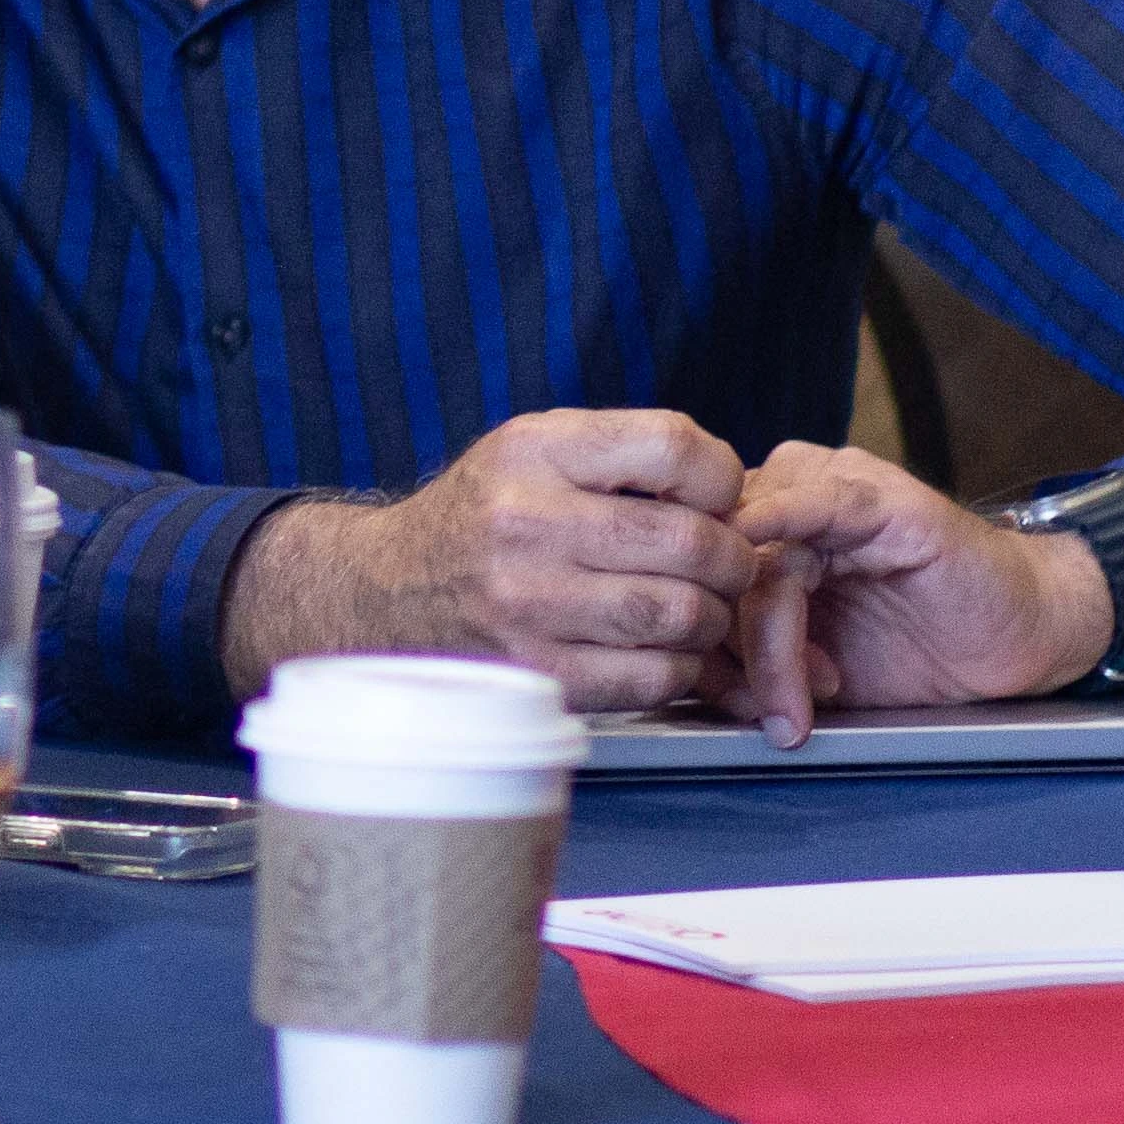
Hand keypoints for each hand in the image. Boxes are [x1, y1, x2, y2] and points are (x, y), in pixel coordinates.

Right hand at [218, 409, 760, 711]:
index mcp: (533, 450)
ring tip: (689, 606)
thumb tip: (739, 498)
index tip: (713, 499)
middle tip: (722, 565)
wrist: (384, 591)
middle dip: (730, 558)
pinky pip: (655, 677)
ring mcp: (529, 604)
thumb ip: (624, 454)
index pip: (674, 446)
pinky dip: (677, 666)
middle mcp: (526, 522)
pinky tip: (655, 648)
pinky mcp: (538, 673)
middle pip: (693, 541)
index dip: (720, 477)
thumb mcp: (531, 450)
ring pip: (683, 615)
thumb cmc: (484, 517)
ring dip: (709, 617)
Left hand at [719, 444, 1123, 740]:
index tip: (722, 707)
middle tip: (766, 715)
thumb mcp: (816, 668)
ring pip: (761, 555)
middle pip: (716, 567)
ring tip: (806, 701)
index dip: (697, 644)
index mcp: (757, 528)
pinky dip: (782, 536)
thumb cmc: (919, 651)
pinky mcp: (880, 498)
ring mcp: (831, 491)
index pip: (691, 574)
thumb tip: (683, 682)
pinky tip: (771, 583)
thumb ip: (750, 660)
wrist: (1019, 638)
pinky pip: (814, 505)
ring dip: (774, 640)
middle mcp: (784, 497)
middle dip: (733, 653)